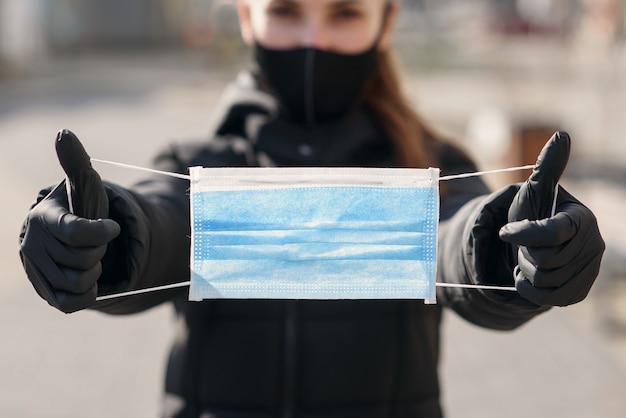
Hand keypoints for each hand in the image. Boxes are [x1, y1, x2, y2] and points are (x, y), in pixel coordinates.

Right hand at [19, 130, 119, 312]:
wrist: (74, 241)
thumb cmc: (83, 209)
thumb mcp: (85, 186)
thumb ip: (76, 162)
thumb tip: (63, 132)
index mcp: (43, 218)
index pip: (78, 233)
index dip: (103, 233)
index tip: (112, 227)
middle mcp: (33, 245)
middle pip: (84, 259)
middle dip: (100, 252)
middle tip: (95, 244)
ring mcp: (36, 271)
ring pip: (80, 282)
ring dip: (95, 272)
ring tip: (91, 260)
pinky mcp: (44, 292)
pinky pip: (71, 303)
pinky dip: (87, 294)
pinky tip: (89, 280)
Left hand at [499, 131, 604, 305]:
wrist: (528, 247)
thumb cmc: (531, 214)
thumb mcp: (533, 191)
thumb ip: (548, 167)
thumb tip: (563, 135)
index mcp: (582, 218)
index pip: (553, 233)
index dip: (524, 234)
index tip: (505, 231)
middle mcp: (594, 245)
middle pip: (545, 260)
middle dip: (524, 252)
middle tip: (524, 244)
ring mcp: (588, 271)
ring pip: (544, 279)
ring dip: (526, 270)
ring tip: (529, 258)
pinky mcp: (578, 292)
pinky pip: (547, 298)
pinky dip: (530, 289)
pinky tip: (530, 276)